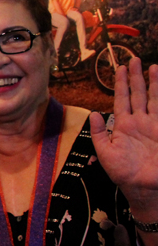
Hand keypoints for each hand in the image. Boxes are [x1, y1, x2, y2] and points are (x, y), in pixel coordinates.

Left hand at [90, 58, 157, 219]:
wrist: (143, 187)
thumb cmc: (123, 172)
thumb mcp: (104, 153)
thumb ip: (98, 133)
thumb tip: (93, 113)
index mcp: (123, 125)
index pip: (122, 99)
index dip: (121, 83)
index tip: (121, 68)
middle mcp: (139, 122)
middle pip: (138, 94)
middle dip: (136, 77)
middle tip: (134, 59)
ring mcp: (153, 125)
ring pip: (153, 99)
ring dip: (153, 83)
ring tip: (152, 66)